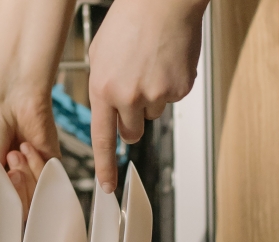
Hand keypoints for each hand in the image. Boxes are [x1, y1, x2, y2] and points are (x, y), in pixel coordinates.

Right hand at [0, 93, 58, 223]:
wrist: (13, 99)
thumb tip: (1, 227)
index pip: (1, 224)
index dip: (4, 224)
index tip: (2, 216)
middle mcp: (14, 190)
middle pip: (20, 215)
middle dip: (13, 189)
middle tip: (6, 166)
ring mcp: (34, 180)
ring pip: (36, 201)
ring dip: (24, 174)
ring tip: (14, 152)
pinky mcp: (52, 169)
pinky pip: (49, 183)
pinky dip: (37, 165)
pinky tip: (27, 148)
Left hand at [88, 0, 208, 192]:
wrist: (163, 1)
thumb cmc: (129, 21)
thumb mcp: (98, 55)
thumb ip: (100, 88)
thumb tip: (106, 111)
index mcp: (103, 90)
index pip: (102, 139)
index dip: (105, 167)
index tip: (107, 186)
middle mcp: (129, 97)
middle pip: (131, 134)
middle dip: (131, 124)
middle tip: (133, 98)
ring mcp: (157, 94)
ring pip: (152, 114)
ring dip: (150, 99)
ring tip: (149, 68)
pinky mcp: (180, 89)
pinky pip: (172, 100)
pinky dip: (169, 87)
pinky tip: (164, 64)